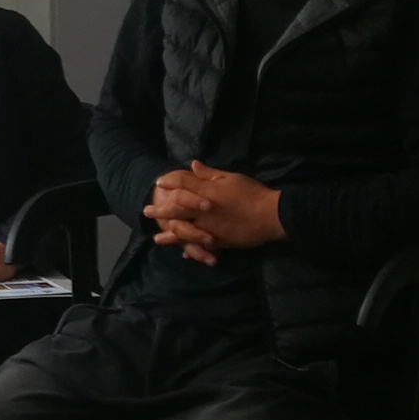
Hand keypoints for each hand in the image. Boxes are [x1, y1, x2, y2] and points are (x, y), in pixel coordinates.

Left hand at [145, 162, 283, 263]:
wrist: (271, 216)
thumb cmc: (252, 193)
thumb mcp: (232, 177)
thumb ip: (210, 174)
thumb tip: (193, 165)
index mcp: (207, 192)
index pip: (183, 184)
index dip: (169, 182)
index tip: (158, 183)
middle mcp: (204, 211)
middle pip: (177, 210)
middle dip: (161, 211)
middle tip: (147, 212)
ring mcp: (210, 228)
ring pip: (185, 232)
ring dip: (170, 236)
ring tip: (157, 239)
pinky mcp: (219, 242)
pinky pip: (202, 247)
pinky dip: (193, 251)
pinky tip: (184, 254)